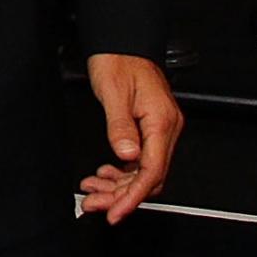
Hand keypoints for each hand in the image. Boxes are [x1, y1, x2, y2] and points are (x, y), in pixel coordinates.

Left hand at [78, 53, 181, 223]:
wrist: (122, 45)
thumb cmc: (119, 62)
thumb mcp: (114, 94)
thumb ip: (120, 127)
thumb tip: (127, 156)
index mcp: (161, 122)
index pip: (152, 171)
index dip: (133, 196)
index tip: (116, 211)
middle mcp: (164, 129)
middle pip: (147, 176)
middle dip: (121, 195)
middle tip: (94, 204)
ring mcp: (157, 130)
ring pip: (141, 171)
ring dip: (117, 185)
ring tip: (92, 192)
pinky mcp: (147, 130)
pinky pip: (137, 160)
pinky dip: (120, 172)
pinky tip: (102, 175)